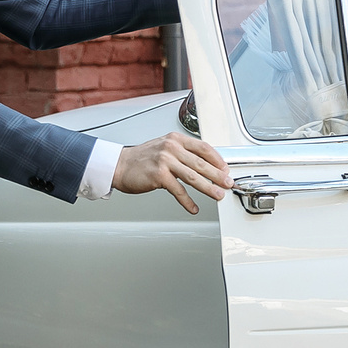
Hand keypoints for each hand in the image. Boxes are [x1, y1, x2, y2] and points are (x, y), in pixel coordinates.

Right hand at [112, 131, 231, 214]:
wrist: (120, 165)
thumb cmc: (142, 159)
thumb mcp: (164, 148)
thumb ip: (183, 153)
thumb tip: (206, 165)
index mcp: (176, 139)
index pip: (204, 148)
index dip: (217, 160)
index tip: (226, 169)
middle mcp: (171, 148)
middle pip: (201, 163)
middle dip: (218, 175)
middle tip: (227, 183)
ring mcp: (165, 161)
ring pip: (193, 177)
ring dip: (208, 188)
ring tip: (217, 195)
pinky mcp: (158, 175)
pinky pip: (178, 190)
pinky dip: (187, 201)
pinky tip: (193, 207)